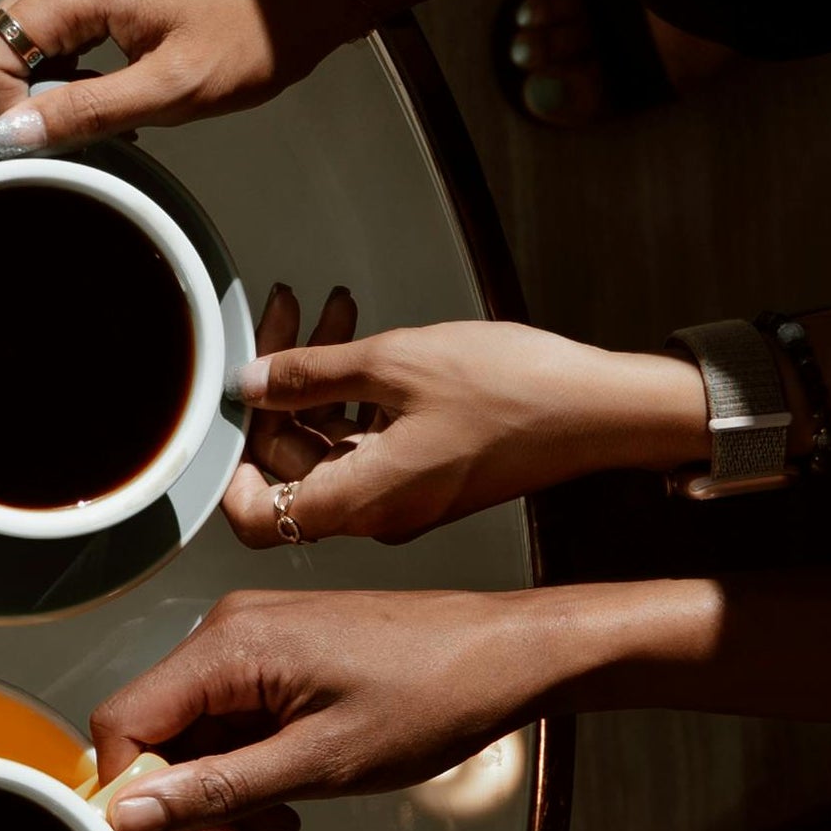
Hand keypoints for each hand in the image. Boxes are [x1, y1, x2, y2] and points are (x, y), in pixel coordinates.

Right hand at [0, 0, 361, 152]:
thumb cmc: (249, 34)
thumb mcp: (170, 89)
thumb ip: (84, 112)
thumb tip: (13, 135)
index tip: (41, 148)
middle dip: (6, 108)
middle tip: (65, 138)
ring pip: (2, 49)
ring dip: (32, 96)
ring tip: (92, 117)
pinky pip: (36, 42)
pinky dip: (51, 80)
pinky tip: (97, 97)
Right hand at [87, 583, 592, 830]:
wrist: (505, 657)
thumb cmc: (432, 697)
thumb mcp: (317, 764)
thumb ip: (216, 790)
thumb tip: (130, 812)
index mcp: (229, 645)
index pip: (124, 722)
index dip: (136, 792)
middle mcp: (229, 629)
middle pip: (157, 728)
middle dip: (189, 796)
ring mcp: (255, 637)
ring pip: (196, 728)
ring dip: (224, 786)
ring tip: (281, 817)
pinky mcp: (280, 650)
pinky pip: (233, 715)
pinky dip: (251, 761)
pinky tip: (294, 789)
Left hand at [231, 289, 706, 546]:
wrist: (600, 409)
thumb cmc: (517, 392)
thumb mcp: (396, 363)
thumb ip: (311, 375)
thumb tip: (251, 383)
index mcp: (362, 500)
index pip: (257, 517)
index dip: (231, 470)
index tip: (230, 414)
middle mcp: (378, 512)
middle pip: (291, 467)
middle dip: (278, 394)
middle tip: (284, 324)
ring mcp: (405, 496)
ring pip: (330, 447)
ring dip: (318, 382)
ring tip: (323, 313)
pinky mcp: (429, 476)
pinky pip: (370, 443)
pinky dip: (357, 395)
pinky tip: (362, 337)